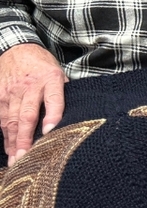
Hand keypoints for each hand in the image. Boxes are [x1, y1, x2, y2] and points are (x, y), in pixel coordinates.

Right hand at [0, 43, 66, 165]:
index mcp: (51, 79)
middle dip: (26, 138)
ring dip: (13, 141)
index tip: (51, 131)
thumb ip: (64, 93)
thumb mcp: (59, 73)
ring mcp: (12, 91)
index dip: (52, 115)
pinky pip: (1, 117)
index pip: (54, 99)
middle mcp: (30, 86)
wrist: (18, 48)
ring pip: (12, 120)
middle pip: (27, 115)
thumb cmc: (43, 66)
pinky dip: (5, 134)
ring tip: (16, 159)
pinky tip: (9, 148)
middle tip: (26, 157)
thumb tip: (77, 115)